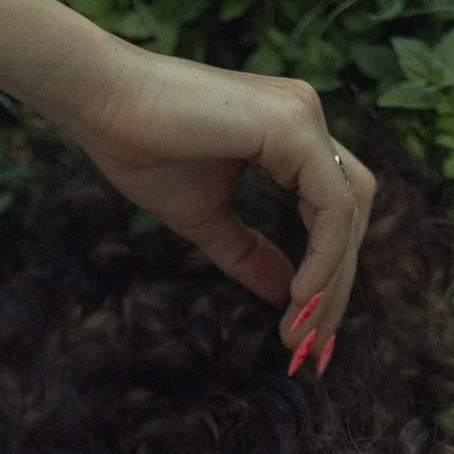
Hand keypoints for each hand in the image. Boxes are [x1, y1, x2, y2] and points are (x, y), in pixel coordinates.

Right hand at [59, 47, 373, 374]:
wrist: (101, 104)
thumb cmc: (141, 148)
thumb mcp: (205, 218)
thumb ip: (250, 253)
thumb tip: (287, 299)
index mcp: (289, 136)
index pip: (331, 211)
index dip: (326, 273)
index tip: (303, 332)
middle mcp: (306, 119)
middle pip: (352, 214)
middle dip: (337, 286)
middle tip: (313, 350)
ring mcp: (304, 117)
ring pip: (348, 213)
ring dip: (332, 280)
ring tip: (303, 334)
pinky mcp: (294, 126)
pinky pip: (330, 204)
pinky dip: (322, 255)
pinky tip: (299, 297)